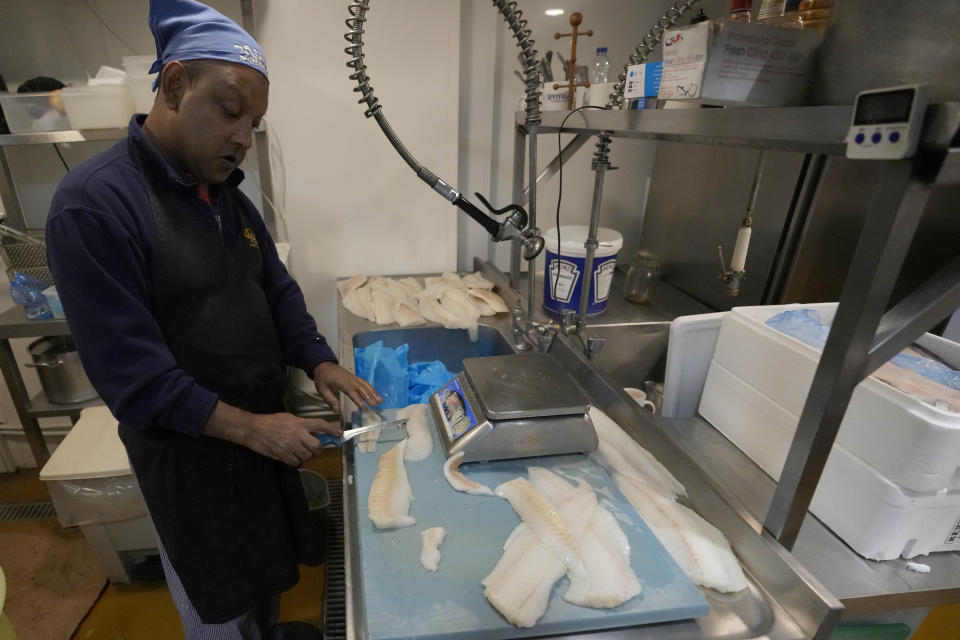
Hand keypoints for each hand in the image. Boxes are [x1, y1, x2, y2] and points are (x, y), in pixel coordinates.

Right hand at [204, 402, 342, 466]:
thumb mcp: (290, 418)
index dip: (332, 430)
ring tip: (299, 450)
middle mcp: (298, 435)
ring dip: (306, 455)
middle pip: (317, 447)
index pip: (321, 425)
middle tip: (315, 448)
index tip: (340, 433)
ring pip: (307, 456)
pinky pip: (297, 462)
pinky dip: (296, 461)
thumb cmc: (272, 421)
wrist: (255, 430)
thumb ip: (302, 425)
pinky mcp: (284, 456)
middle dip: (318, 449)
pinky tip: (291, 456)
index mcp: (300, 423)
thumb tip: (314, 432)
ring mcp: (291, 446)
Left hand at [313, 361, 381, 412]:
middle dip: (369, 396)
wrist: (323, 365)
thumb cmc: (322, 378)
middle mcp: (350, 379)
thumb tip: (337, 411)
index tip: (363, 406)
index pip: (351, 391)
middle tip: (375, 405)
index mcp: (341, 382)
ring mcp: (353, 377)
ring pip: (365, 385)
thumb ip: (330, 400)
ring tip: (380, 401)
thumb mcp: (322, 390)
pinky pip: (365, 382)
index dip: (357, 399)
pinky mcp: (355, 377)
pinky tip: (376, 394)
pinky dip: (371, 388)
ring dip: (373, 392)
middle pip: (361, 388)